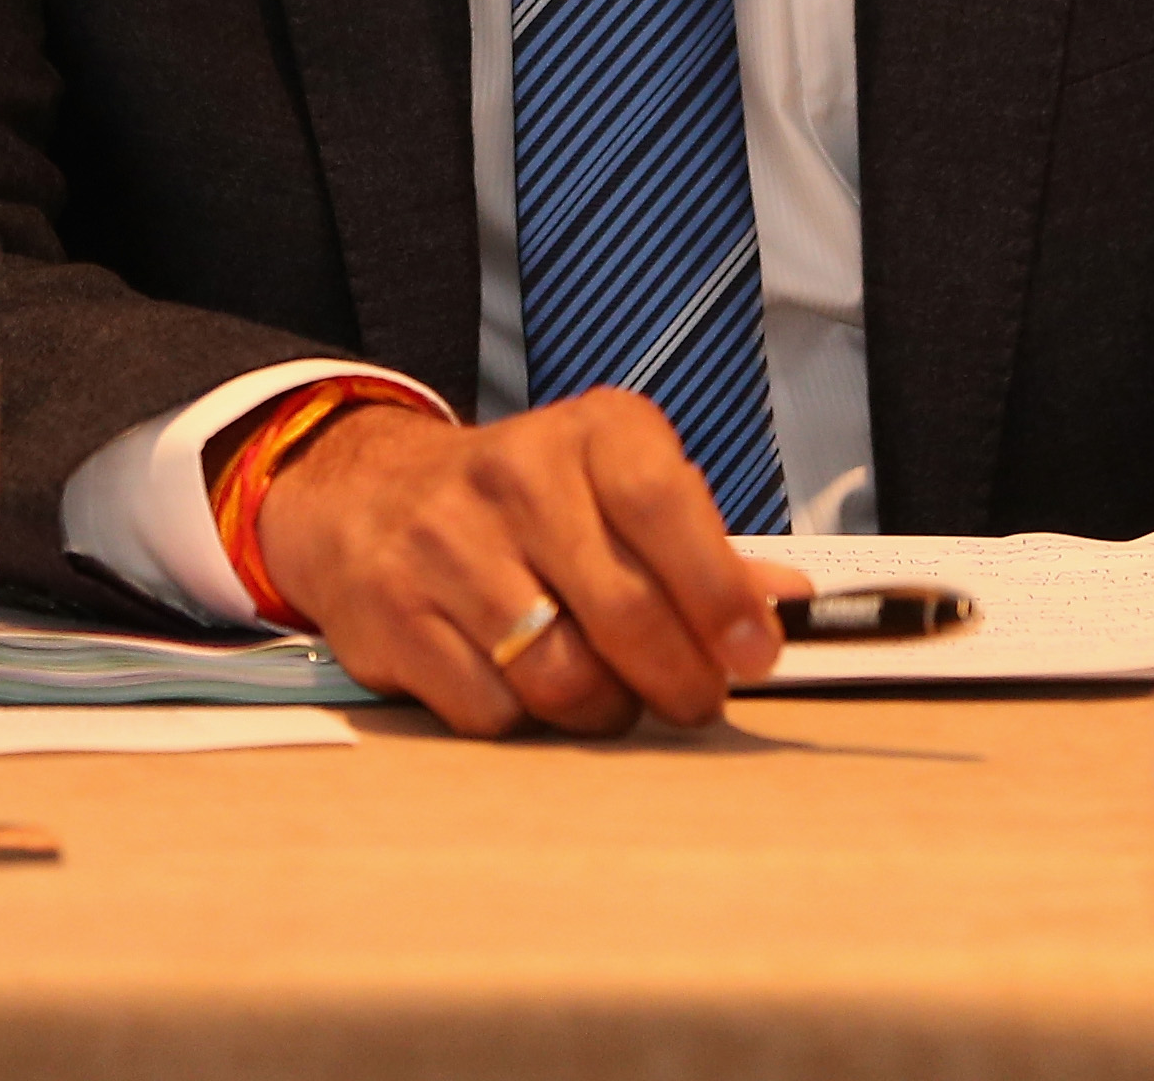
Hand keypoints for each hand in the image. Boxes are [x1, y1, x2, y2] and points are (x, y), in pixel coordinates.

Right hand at [256, 390, 806, 736]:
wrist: (364, 495)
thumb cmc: (521, 505)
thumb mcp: (612, 488)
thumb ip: (699, 546)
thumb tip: (789, 599)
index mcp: (590, 431)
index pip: (665, 505)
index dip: (719, 593)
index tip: (756, 654)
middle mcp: (514, 474)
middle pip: (624, 611)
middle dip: (679, 679)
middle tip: (696, 701)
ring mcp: (444, 544)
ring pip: (560, 675)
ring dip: (603, 709)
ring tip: (609, 695)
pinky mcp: (393, 614)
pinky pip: (492, 711)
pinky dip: (524, 721)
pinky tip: (524, 687)